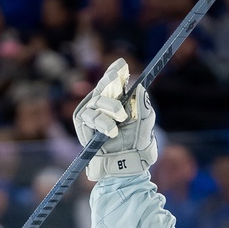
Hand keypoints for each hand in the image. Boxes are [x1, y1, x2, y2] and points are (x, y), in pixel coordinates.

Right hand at [73, 58, 157, 180]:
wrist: (126, 162)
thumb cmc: (137, 142)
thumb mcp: (146, 121)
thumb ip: (143, 104)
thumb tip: (139, 87)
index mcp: (119, 98)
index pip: (115, 79)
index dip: (116, 71)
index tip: (122, 65)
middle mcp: (103, 102)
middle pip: (104, 84)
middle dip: (112, 80)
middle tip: (120, 78)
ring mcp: (91, 111)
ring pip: (98, 100)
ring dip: (111, 108)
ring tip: (121, 119)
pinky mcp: (82, 123)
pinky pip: (89, 116)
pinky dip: (102, 122)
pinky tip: (111, 131)